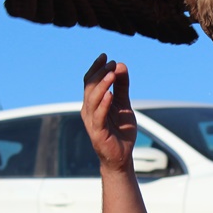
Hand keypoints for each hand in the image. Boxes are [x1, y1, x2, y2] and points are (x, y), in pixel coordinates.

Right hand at [81, 53, 136, 171]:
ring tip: (112, 74)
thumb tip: (121, 65)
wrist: (121, 156)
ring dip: (102, 85)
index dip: (96, 68)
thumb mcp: (124, 104)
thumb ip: (122, 86)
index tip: (105, 56)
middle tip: (111, 63)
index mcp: (93, 103)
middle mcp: (89, 110)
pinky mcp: (98, 132)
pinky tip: (110, 94)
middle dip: (100, 73)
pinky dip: (104, 104)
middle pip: (89, 87)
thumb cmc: (120, 131)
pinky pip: (99, 116)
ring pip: (92, 99)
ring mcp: (92, 121)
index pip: (90, 81)